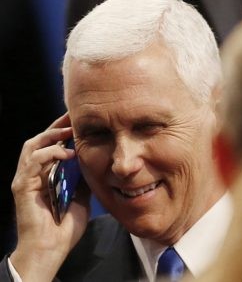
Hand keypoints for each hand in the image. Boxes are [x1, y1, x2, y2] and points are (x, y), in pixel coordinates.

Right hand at [10, 114, 89, 281]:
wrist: (52, 247)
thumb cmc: (65, 226)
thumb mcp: (81, 196)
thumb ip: (83, 178)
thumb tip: (94, 161)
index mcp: (46, 175)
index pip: (52, 145)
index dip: (63, 131)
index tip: (79, 120)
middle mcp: (34, 174)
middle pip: (40, 141)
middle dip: (57, 127)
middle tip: (73, 118)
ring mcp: (26, 179)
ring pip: (32, 146)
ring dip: (51, 136)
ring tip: (69, 131)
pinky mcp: (22, 187)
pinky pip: (32, 162)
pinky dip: (50, 154)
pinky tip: (67, 153)